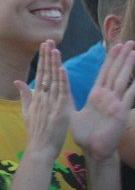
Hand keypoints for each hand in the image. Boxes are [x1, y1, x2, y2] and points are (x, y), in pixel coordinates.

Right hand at [15, 40, 70, 159]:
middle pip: (45, 73)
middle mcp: (43, 97)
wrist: (40, 149)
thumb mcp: (27, 112)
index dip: (42, 59)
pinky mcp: (60, 110)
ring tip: (54, 49)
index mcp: (37, 97)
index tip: (44, 45)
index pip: (40, 74)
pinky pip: (61, 93)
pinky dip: (61, 80)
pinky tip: (61, 69)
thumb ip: (24, 95)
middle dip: (46, 56)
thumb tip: (17, 81)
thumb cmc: (36, 132)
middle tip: (48, 40)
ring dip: (54, 64)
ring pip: (53, 80)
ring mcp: (51, 103)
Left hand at [71, 42, 134, 161]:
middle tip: (128, 41)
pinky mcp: (122, 112)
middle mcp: (107, 96)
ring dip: (128, 65)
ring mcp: (116, 103)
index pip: (103, 73)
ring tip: (134, 51)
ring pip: (122, 79)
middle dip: (121, 56)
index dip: (109, 59)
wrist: (94, 150)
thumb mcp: (72, 115)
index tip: (114, 46)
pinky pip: (130, 96)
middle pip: (114, 72)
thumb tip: (60, 90)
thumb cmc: (84, 135)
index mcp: (96, 95)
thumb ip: (70, 101)